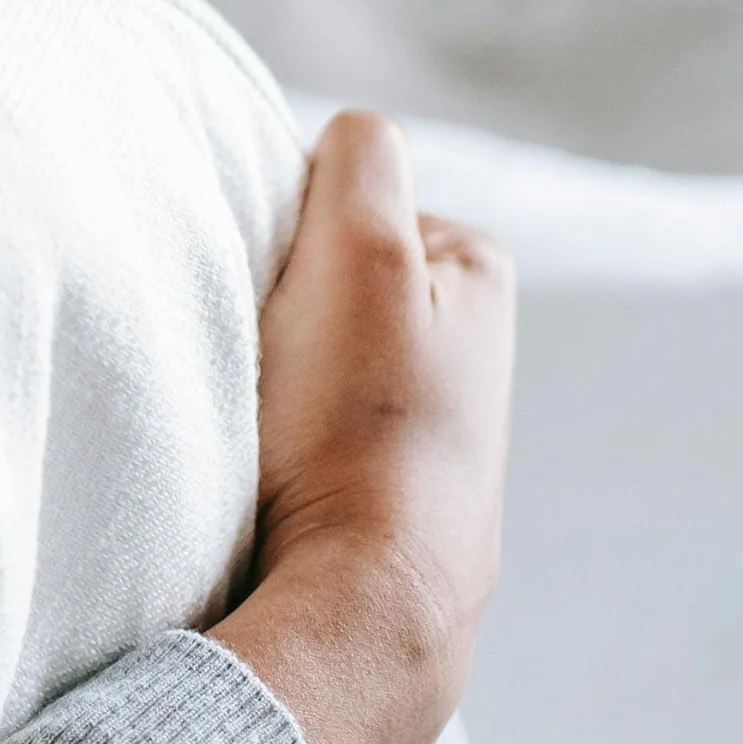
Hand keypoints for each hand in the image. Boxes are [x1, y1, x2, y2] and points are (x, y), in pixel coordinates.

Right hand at [210, 110, 513, 743]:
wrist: (360, 605)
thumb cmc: (359, 427)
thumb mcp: (362, 249)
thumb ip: (360, 157)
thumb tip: (345, 138)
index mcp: (475, 268)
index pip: (341, 190)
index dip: (290, 226)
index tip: (280, 288)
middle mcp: (467, 340)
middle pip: (325, 269)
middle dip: (282, 296)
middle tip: (267, 351)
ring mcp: (425, 421)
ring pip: (307, 345)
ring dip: (272, 367)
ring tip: (268, 411)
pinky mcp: (381, 489)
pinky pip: (303, 420)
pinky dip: (278, 429)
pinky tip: (274, 464)